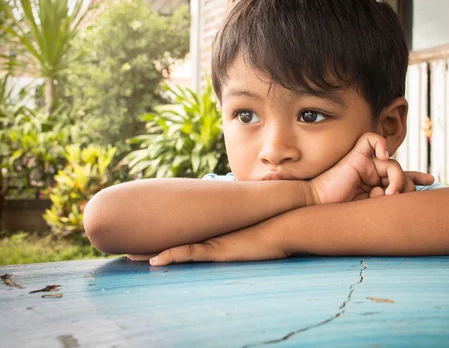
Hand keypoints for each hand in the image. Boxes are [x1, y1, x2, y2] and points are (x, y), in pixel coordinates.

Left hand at [139, 221, 287, 265]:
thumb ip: (240, 233)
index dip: (164, 240)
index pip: (183, 236)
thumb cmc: (271, 231)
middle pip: (173, 239)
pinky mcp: (218, 250)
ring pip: (175, 247)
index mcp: (213, 234)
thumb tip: (240, 235)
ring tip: (129, 256)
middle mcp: (209, 236)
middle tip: (127, 249)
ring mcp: (212, 242)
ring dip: (151, 252)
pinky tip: (156, 261)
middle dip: (149, 244)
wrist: (283, 226)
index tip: (146, 243)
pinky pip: (190, 254)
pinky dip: (172, 257)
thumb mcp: (251, 234)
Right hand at [309, 132, 433, 203]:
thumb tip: (407, 196)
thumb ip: (388, 202)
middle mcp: (371, 176)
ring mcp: (364, 165)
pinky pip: (371, 139)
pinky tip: (384, 156)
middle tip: (397, 200)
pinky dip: (381, 144)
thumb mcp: (372, 212)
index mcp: (375, 189)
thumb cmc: (340, 216)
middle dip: (407, 187)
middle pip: (401, 173)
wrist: (317, 209)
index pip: (401, 179)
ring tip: (387, 195)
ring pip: (393, 164)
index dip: (416, 178)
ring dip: (396, 179)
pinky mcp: (355, 157)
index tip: (430, 180)